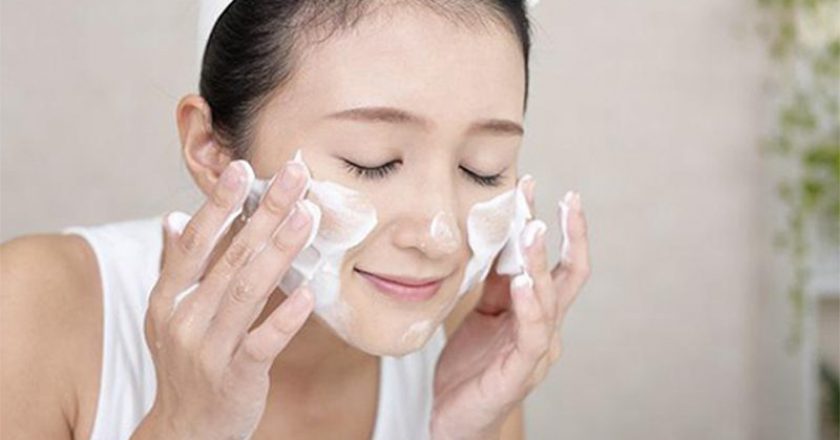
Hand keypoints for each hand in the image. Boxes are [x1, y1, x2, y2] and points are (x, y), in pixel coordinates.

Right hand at [132, 160, 313, 439]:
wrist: (186, 429)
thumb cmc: (186, 363)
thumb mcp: (169, 315)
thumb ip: (175, 267)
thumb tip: (173, 218)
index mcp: (168, 298)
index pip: (195, 242)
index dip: (219, 204)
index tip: (245, 168)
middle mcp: (184, 319)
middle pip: (229, 257)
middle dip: (264, 213)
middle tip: (296, 176)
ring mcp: (209, 349)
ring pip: (248, 291)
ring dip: (279, 251)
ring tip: (307, 217)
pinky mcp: (236, 376)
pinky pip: (263, 341)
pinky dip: (286, 316)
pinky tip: (308, 292)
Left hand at [432, 184, 590, 439]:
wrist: (452, 419)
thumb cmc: (469, 367)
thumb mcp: (479, 312)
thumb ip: (494, 280)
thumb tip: (495, 233)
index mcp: (536, 311)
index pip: (553, 261)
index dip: (550, 225)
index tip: (534, 186)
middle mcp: (545, 327)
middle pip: (569, 275)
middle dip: (572, 234)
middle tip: (566, 198)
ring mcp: (536, 352)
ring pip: (550, 299)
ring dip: (540, 262)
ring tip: (532, 228)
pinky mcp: (519, 373)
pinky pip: (531, 335)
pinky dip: (530, 306)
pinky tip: (521, 283)